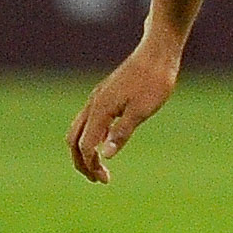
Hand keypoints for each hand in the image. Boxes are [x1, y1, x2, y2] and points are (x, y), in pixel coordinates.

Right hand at [68, 38, 180, 182]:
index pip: (85, 146)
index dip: (91, 166)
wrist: (158, 52)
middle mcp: (93, 104)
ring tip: (99, 165)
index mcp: (100, 110)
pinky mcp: (106, 94)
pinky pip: (90, 120)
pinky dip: (92, 136)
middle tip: (97, 178)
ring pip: (79, 129)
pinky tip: (106, 142)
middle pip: (74, 139)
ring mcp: (98, 98)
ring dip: (85, 149)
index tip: (105, 180)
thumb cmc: (154, 81)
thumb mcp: (141, 111)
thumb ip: (122, 133)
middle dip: (81, 161)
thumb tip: (105, 156)